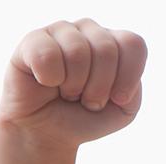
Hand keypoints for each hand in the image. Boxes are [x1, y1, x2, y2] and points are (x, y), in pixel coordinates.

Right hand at [0, 19, 146, 146]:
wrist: (47, 132)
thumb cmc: (86, 115)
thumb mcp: (124, 109)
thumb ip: (133, 85)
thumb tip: (115, 65)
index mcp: (116, 42)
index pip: (133, 44)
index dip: (128, 77)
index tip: (118, 99)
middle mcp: (89, 30)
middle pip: (107, 49)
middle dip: (99, 87)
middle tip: (87, 100)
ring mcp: (60, 32)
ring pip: (77, 52)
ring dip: (75, 85)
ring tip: (68, 93)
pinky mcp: (32, 41)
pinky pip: (47, 55)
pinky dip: (50, 78)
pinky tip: (46, 82)